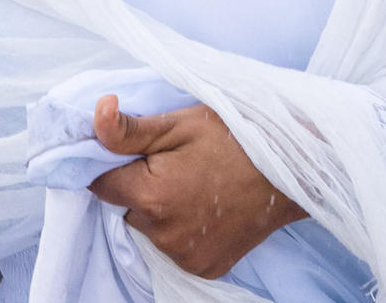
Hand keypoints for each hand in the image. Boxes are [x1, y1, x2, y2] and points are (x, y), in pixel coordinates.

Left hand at [88, 98, 304, 279]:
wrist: (290, 170)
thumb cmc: (233, 138)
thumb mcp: (177, 124)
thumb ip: (127, 130)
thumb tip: (94, 115)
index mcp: (152, 197)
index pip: (99, 183)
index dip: (109, 163)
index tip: (131, 151)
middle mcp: (164, 235)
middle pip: (126, 208)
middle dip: (137, 186)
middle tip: (172, 164)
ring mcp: (185, 257)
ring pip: (149, 228)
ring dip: (159, 209)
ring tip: (192, 184)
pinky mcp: (204, 269)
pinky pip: (173, 247)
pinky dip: (180, 229)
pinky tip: (203, 208)